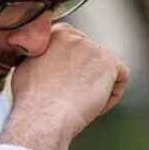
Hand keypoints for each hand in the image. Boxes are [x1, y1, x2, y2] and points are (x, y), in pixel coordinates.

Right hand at [0, 25, 127, 149]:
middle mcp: (76, 35)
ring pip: (106, 71)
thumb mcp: (27, 66)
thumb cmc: (31, 100)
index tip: (63, 85)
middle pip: (92, 59)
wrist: (43, 116)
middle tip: (71, 97)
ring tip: (79, 103)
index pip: (76, 48)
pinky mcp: (109, 63)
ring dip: (97, 88)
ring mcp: (94, 48)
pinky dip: (110, 96)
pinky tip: (94, 106)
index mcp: (55, 33)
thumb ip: (44, 56)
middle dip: (85, 77)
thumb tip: (51, 60)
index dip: (71, 70)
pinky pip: (121, 79)